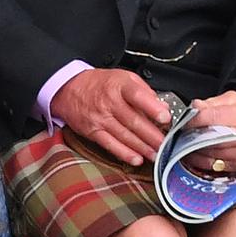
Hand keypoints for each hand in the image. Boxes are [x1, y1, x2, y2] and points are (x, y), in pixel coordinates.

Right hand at [51, 69, 170, 165]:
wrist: (69, 89)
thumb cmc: (100, 83)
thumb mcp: (124, 77)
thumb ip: (145, 91)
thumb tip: (163, 106)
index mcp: (120, 86)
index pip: (138, 96)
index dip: (153, 108)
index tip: (165, 117)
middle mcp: (110, 103)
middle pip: (134, 121)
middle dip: (152, 135)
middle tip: (167, 144)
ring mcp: (100, 119)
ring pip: (124, 135)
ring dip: (142, 147)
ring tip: (157, 154)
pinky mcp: (93, 132)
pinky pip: (110, 145)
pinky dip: (124, 154)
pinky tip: (136, 159)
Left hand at [182, 91, 235, 173]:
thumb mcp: (234, 100)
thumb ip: (212, 102)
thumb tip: (194, 108)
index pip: (209, 117)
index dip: (192, 120)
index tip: (184, 121)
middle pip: (207, 137)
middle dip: (190, 135)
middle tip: (182, 132)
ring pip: (207, 153)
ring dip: (191, 149)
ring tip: (185, 142)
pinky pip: (211, 165)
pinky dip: (198, 160)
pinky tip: (193, 154)